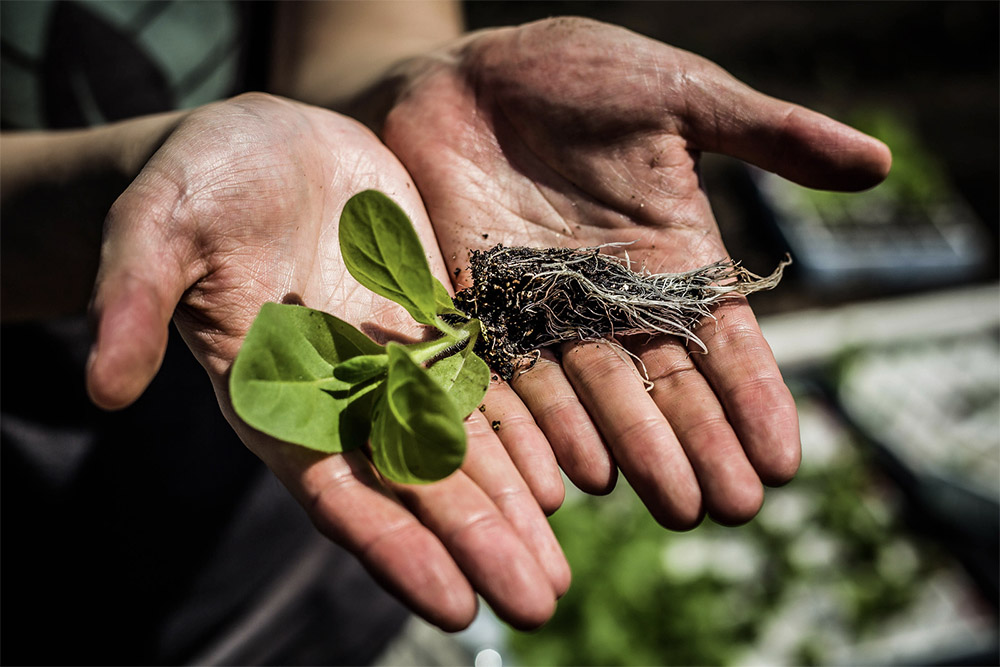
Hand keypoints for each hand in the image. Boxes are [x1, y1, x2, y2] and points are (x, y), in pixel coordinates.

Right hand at [85, 93, 568, 629]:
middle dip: (477, 542)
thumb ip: (136, 299)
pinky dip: (524, 426)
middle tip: (539, 603)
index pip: (338, 490)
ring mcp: (394, 361)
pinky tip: (567, 471)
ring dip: (511, 505)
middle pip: (417, 484)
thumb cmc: (195, 184)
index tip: (455, 604)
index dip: (395, 546)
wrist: (259, 143)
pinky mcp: (432, 319)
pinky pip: (486, 381)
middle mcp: (343, 395)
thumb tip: (101, 385)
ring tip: (559, 567)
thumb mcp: (156, 227)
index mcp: (276, 395)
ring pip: (463, 446)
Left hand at [377, 18, 891, 526]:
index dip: (754, 397)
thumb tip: (878, 163)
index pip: (723, 339)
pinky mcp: (477, 307)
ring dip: (631, 450)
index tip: (782, 460)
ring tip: (667, 502)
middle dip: (697, 443)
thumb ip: (767, 135)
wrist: (466, 75)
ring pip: (592, 394)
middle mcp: (611, 297)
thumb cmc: (575, 73)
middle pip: (662, 382)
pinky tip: (570, 473)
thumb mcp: (680, 95)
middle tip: (728, 507)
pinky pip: (509, 374)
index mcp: (670, 256)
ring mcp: (542, 309)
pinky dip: (538, 424)